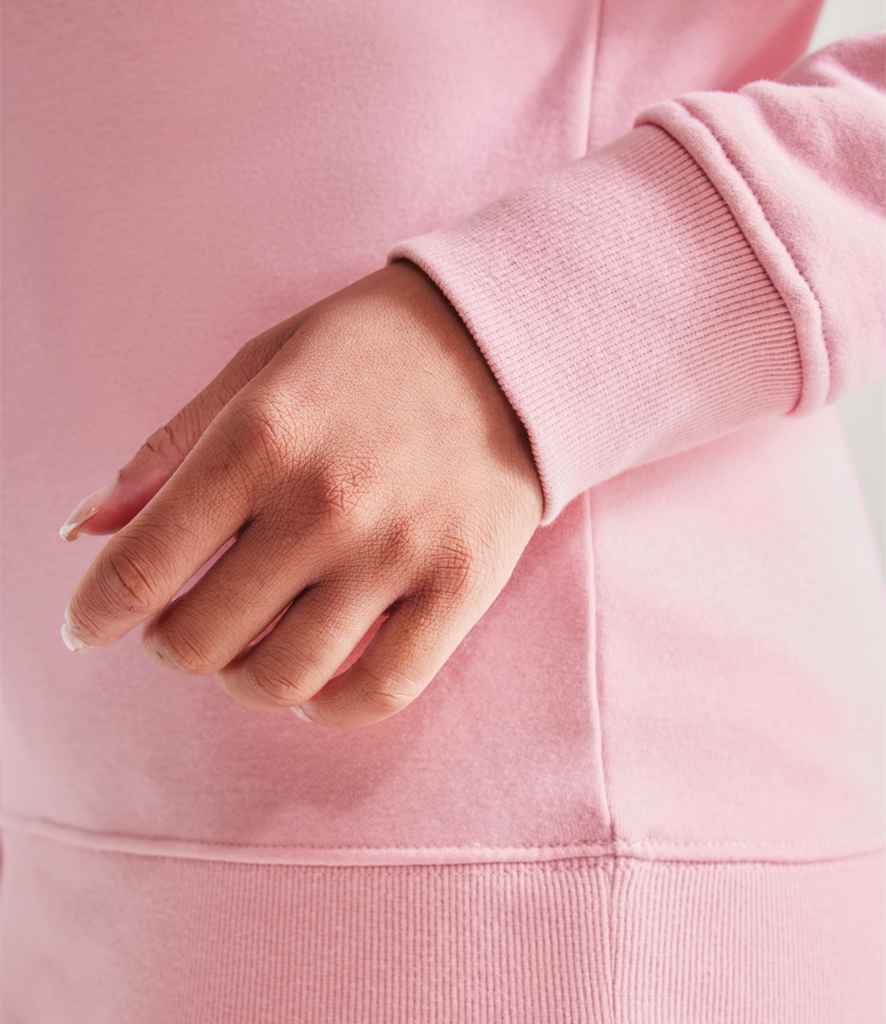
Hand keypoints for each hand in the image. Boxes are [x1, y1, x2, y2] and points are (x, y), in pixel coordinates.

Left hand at [59, 260, 543, 729]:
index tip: (87, 626)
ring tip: (252, 645)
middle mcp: (324, 502)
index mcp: (260, 437)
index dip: (95, 613)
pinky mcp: (461, 585)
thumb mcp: (256, 368)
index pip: (142, 567)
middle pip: (203, 639)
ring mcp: (398, 551)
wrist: (505, 343)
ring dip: (244, 678)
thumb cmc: (367, 350)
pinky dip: (330, 707)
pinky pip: (380, 693)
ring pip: (283, 679)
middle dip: (172, 642)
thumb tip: (86, 532)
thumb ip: (167, 451)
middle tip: (187, 617)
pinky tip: (317, 679)